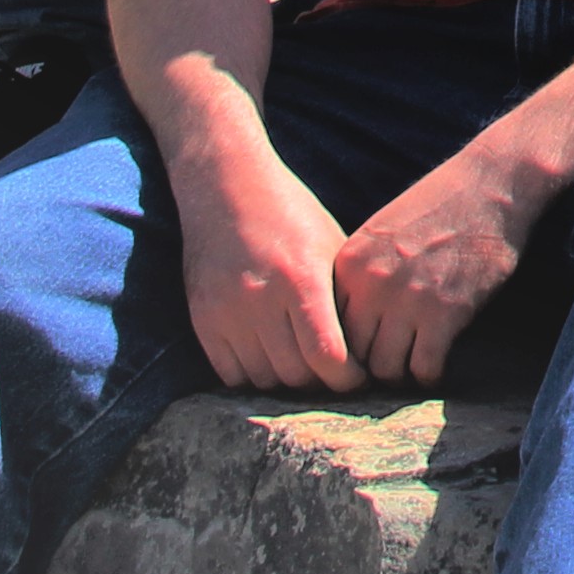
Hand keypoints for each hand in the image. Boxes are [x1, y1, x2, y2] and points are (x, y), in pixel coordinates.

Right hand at [175, 139, 357, 392]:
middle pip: (296, 375)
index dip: (349, 379)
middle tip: (337, 381)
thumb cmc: (292, 216)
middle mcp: (261, 300)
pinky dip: (255, 378)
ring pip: (263, 380)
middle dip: (322, 384)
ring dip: (288, 385)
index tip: (361, 380)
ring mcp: (227, 312)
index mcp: (302, 279)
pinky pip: (231, 374)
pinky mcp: (203, 320)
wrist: (227, 189)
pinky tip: (273, 366)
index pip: (328, 356)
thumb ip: (345, 299)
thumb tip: (371, 349)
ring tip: (307, 374)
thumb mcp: (330, 248)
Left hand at [332, 144, 554, 386]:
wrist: (492, 185)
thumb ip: (360, 273)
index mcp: (350, 263)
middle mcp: (371, 285)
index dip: (345, 343)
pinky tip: (437, 366)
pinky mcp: (445, 314)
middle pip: (353, 353)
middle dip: (367, 365)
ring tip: (410, 367)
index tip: (362, 349)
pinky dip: (429, 374)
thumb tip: (351, 319)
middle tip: (385, 367)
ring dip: (399, 373)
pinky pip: (424, 367)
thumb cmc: (440, 204)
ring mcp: (407, 301)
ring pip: (385, 367)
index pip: (328, 326)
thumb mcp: (381, 231)